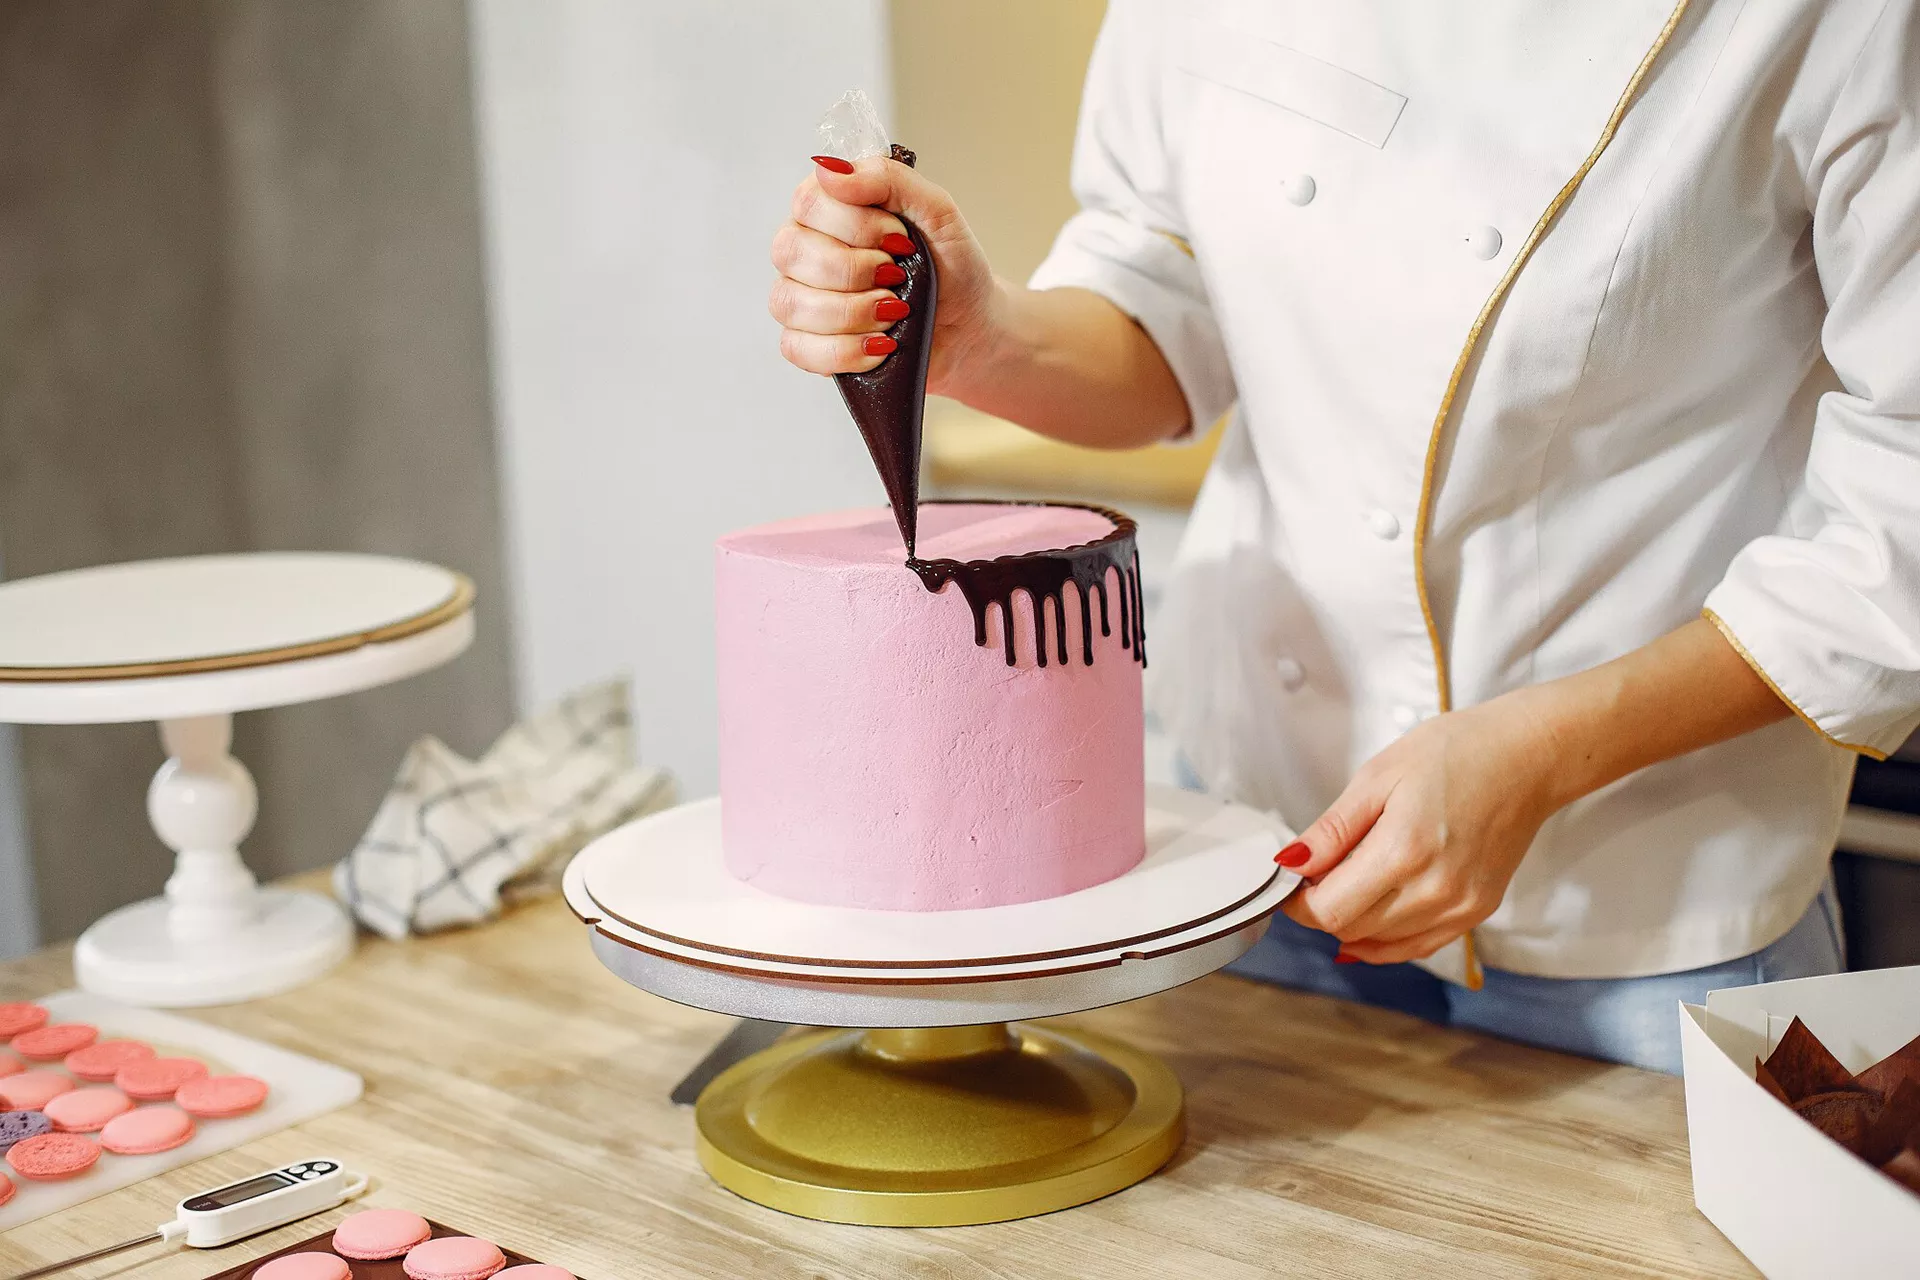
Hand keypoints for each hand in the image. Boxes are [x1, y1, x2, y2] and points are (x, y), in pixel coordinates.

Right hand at [770, 155, 999, 395]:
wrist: (970, 325)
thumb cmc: (951, 266)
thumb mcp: (937, 211)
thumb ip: (890, 179)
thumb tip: (831, 170)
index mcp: (828, 209)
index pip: (809, 202)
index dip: (858, 225)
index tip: (901, 241)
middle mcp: (805, 249)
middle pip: (791, 251)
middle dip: (856, 270)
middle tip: (897, 277)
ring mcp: (800, 298)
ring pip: (790, 302)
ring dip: (852, 311)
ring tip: (895, 311)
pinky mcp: (806, 344)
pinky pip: (797, 348)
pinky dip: (845, 351)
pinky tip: (880, 345)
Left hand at [1278, 691, 1567, 963]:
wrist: (1528, 758)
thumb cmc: (1456, 753)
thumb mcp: (1378, 777)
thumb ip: (1331, 830)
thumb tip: (1291, 864)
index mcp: (1404, 851)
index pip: (1331, 910)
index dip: (1299, 903)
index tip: (1290, 882)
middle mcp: (1435, 890)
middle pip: (1352, 929)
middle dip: (1322, 910)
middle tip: (1315, 878)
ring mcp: (1460, 907)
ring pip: (1382, 943)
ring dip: (1353, 923)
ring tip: (1346, 885)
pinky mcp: (1477, 912)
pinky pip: (1418, 945)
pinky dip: (1386, 939)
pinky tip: (1370, 920)